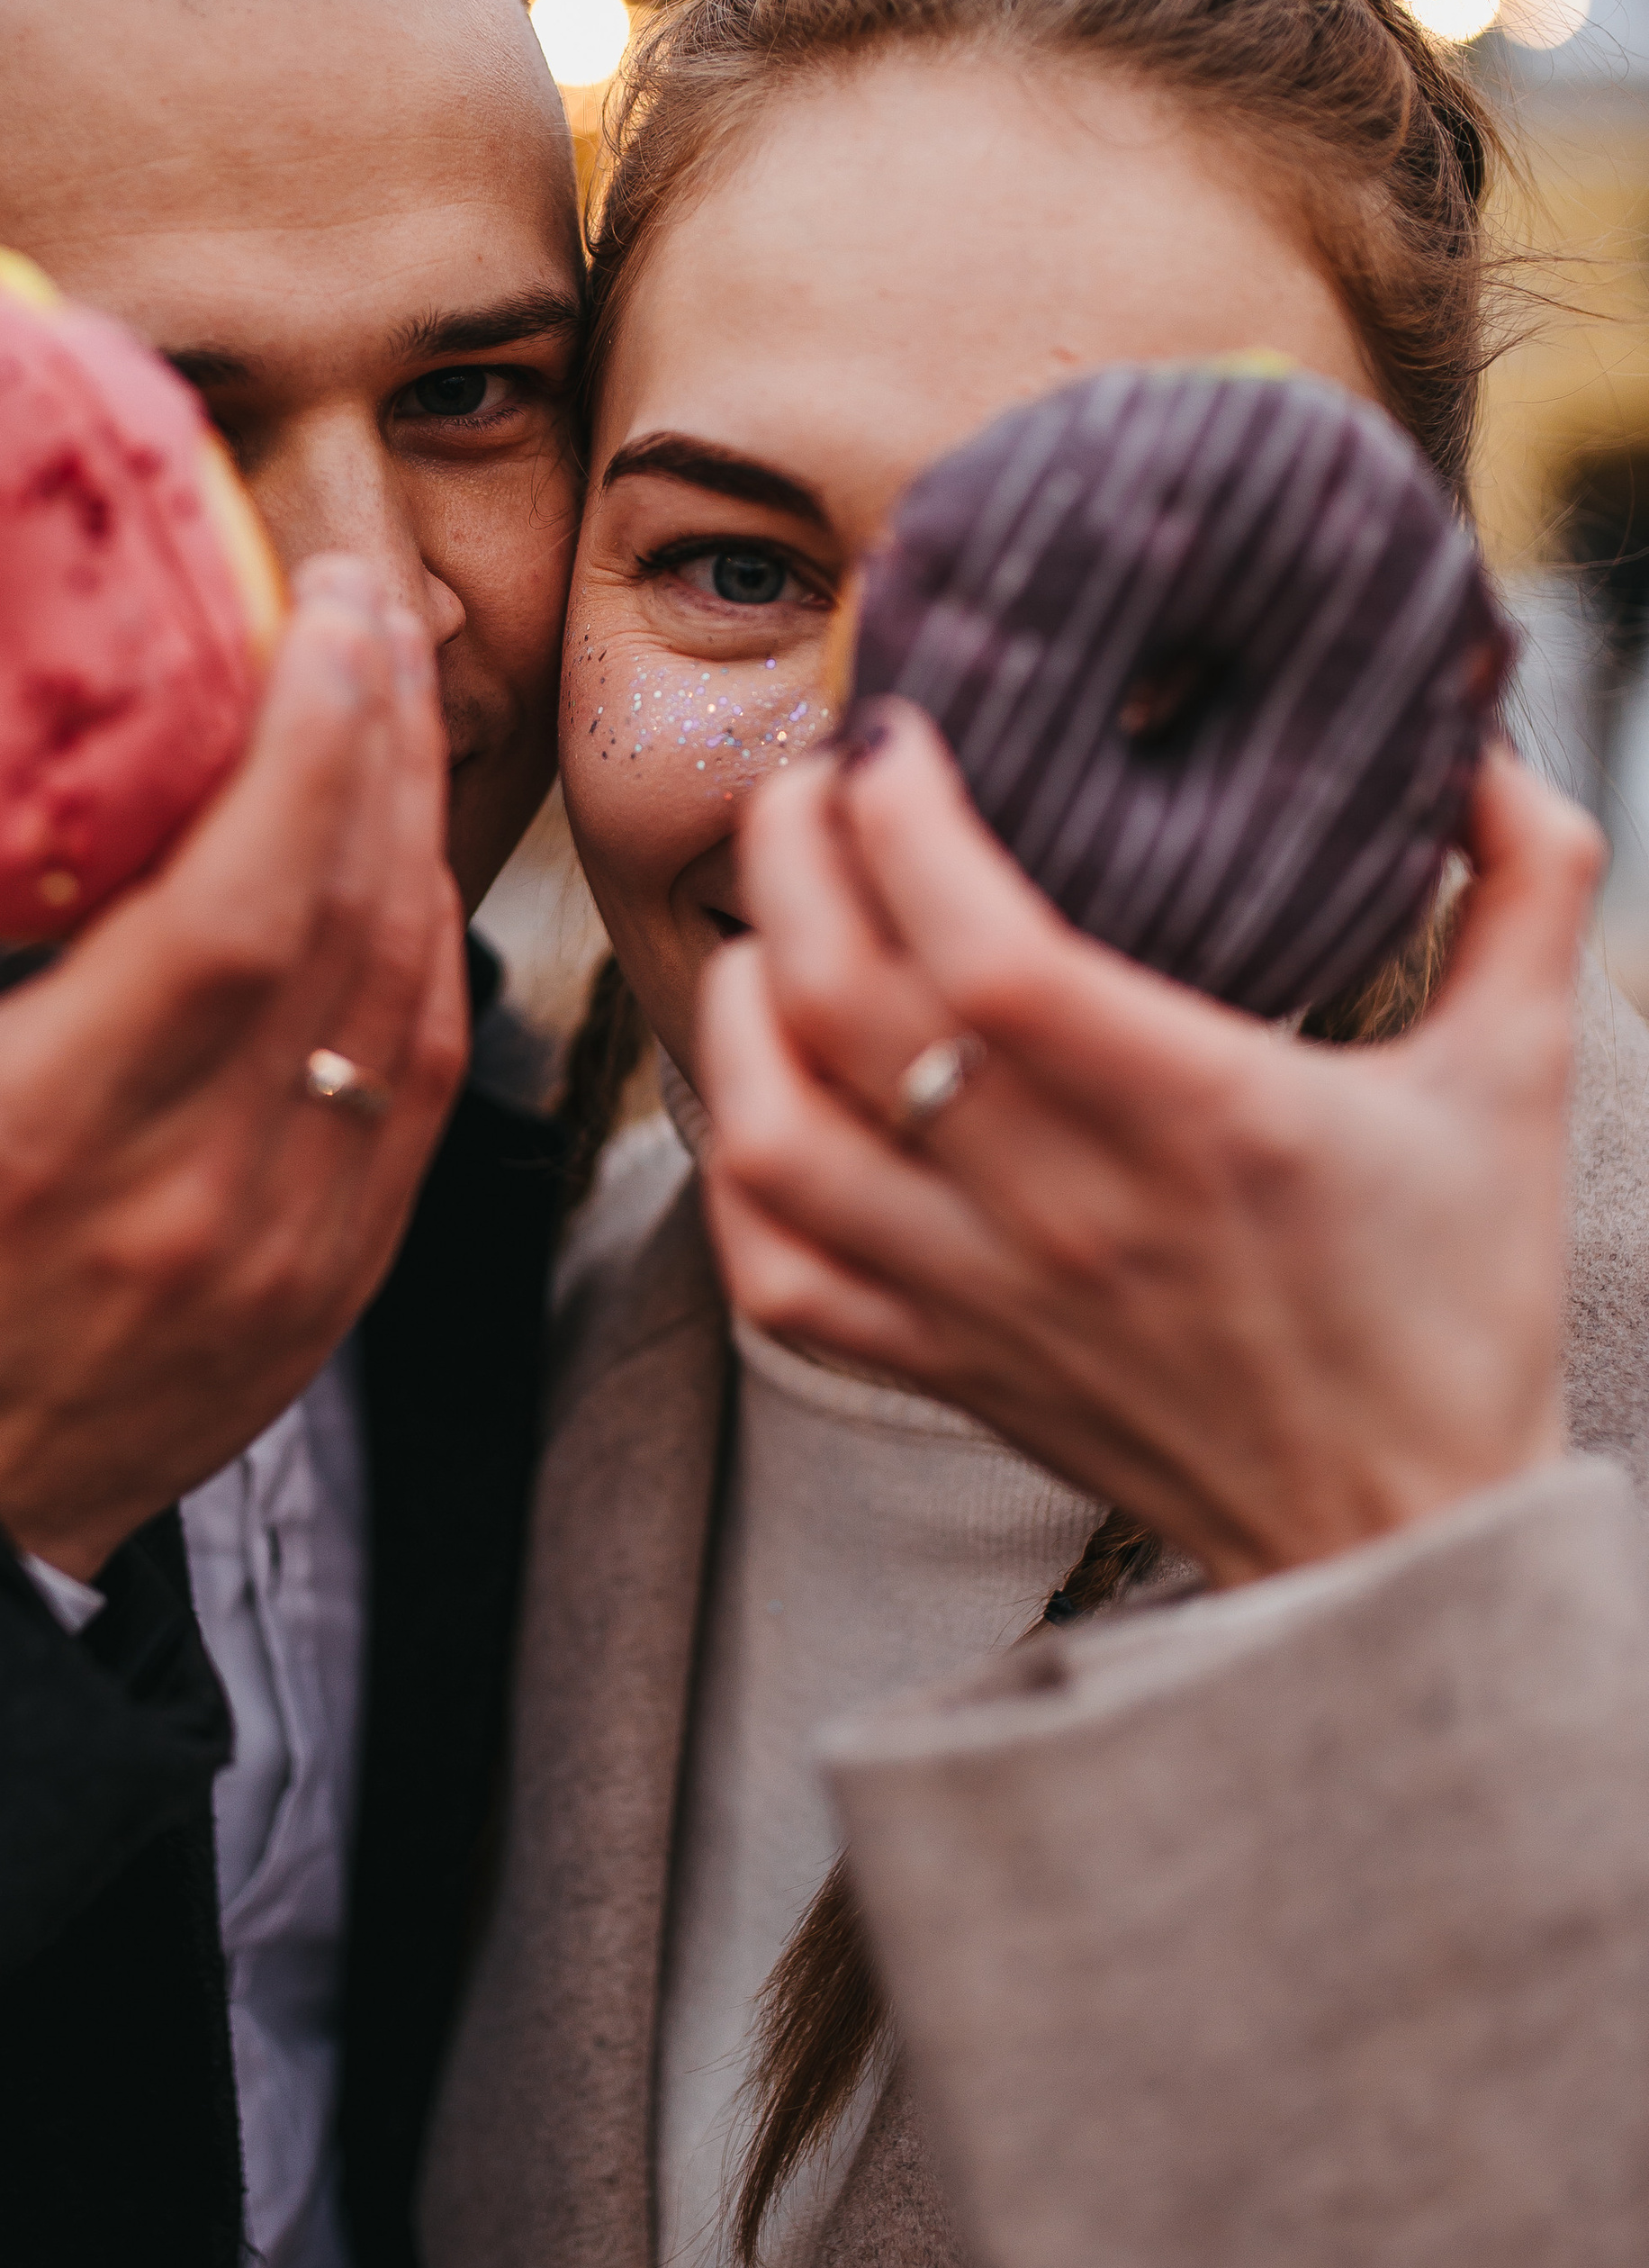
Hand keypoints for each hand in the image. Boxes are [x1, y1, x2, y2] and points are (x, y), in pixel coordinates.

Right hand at [0, 558, 465, 1574]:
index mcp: (45, 1134)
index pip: (230, 915)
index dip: (304, 751)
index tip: (321, 611)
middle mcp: (194, 1196)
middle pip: (345, 927)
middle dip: (374, 739)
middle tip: (365, 599)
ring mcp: (290, 1247)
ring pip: (408, 997)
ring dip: (412, 828)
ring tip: (384, 696)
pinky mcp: (342, 1279)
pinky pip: (424, 1080)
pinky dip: (424, 948)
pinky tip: (399, 852)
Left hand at [700, 708, 1604, 1586]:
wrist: (1403, 1533)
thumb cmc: (1457, 1300)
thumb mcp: (1520, 1075)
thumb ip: (1530, 883)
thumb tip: (1479, 737)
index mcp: (1207, 1116)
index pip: (991, 949)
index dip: (907, 822)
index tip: (896, 734)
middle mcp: (1073, 1206)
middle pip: (848, 1001)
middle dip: (795, 855)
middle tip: (814, 781)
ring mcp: (987, 1296)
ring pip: (776, 1130)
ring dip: (740, 1005)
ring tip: (773, 925)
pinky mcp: (943, 1365)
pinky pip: (773, 1269)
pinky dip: (736, 1166)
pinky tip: (764, 1088)